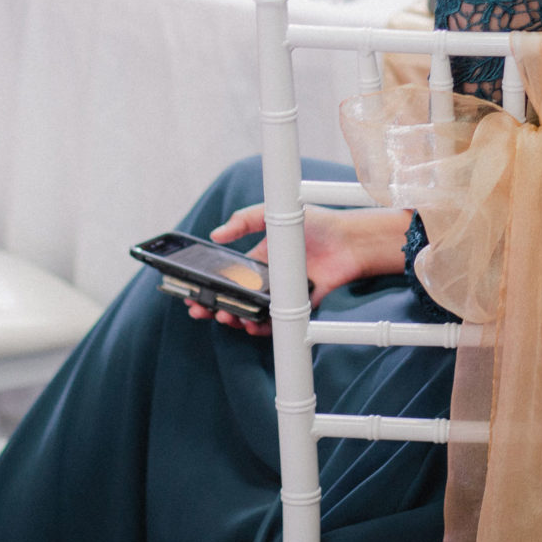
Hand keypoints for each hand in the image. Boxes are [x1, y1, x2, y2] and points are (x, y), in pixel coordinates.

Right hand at [184, 205, 405, 335]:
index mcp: (257, 261)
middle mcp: (267, 281)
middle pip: (233, 300)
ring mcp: (281, 296)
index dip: (208, 287)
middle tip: (200, 309)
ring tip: (226, 316)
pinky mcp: (297, 307)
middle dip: (213, 306)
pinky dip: (261, 327)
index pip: (226, 278)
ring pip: (250, 313)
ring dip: (234, 318)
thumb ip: (244, 220)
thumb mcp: (273, 213)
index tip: (191, 292)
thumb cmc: (315, 223)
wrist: (349, 240)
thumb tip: (215, 234)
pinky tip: (251, 324)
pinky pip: (275, 324)